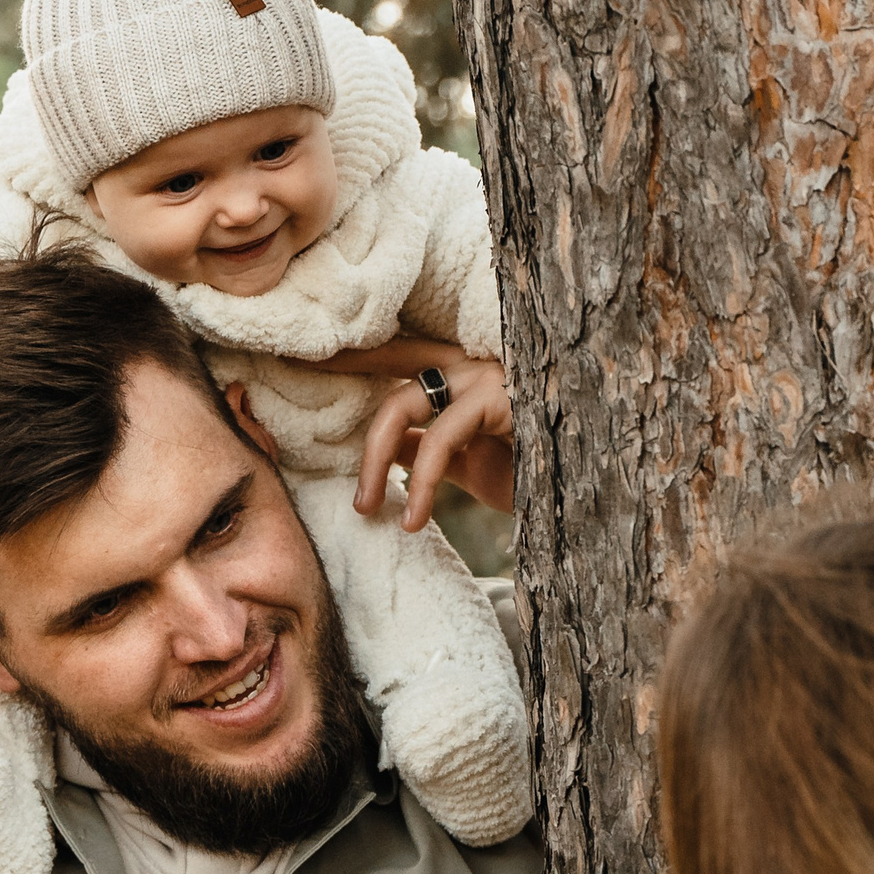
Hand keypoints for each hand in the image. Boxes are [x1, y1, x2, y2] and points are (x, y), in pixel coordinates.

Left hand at [301, 339, 513, 530]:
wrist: (582, 491)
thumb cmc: (531, 471)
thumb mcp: (468, 461)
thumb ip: (427, 447)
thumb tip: (391, 447)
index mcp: (461, 373)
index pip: (398, 355)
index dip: (354, 356)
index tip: (302, 358)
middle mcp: (471, 362)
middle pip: (392, 355)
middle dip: (340, 360)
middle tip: (290, 364)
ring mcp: (485, 375)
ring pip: (401, 404)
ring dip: (373, 461)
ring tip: (365, 507)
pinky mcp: (499, 399)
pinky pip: (439, 440)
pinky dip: (420, 484)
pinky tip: (415, 519)